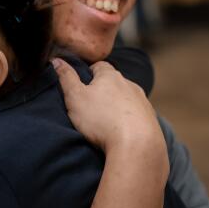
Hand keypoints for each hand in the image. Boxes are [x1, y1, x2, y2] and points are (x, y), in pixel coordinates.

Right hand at [52, 59, 166, 160]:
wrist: (136, 146)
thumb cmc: (101, 120)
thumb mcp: (75, 97)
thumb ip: (66, 78)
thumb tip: (56, 60)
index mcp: (110, 76)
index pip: (99, 66)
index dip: (88, 73)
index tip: (81, 84)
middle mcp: (129, 85)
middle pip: (114, 82)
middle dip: (103, 90)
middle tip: (90, 105)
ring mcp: (143, 102)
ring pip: (126, 99)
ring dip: (117, 106)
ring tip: (106, 121)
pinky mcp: (151, 119)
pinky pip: (137, 115)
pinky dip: (129, 120)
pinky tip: (121, 132)